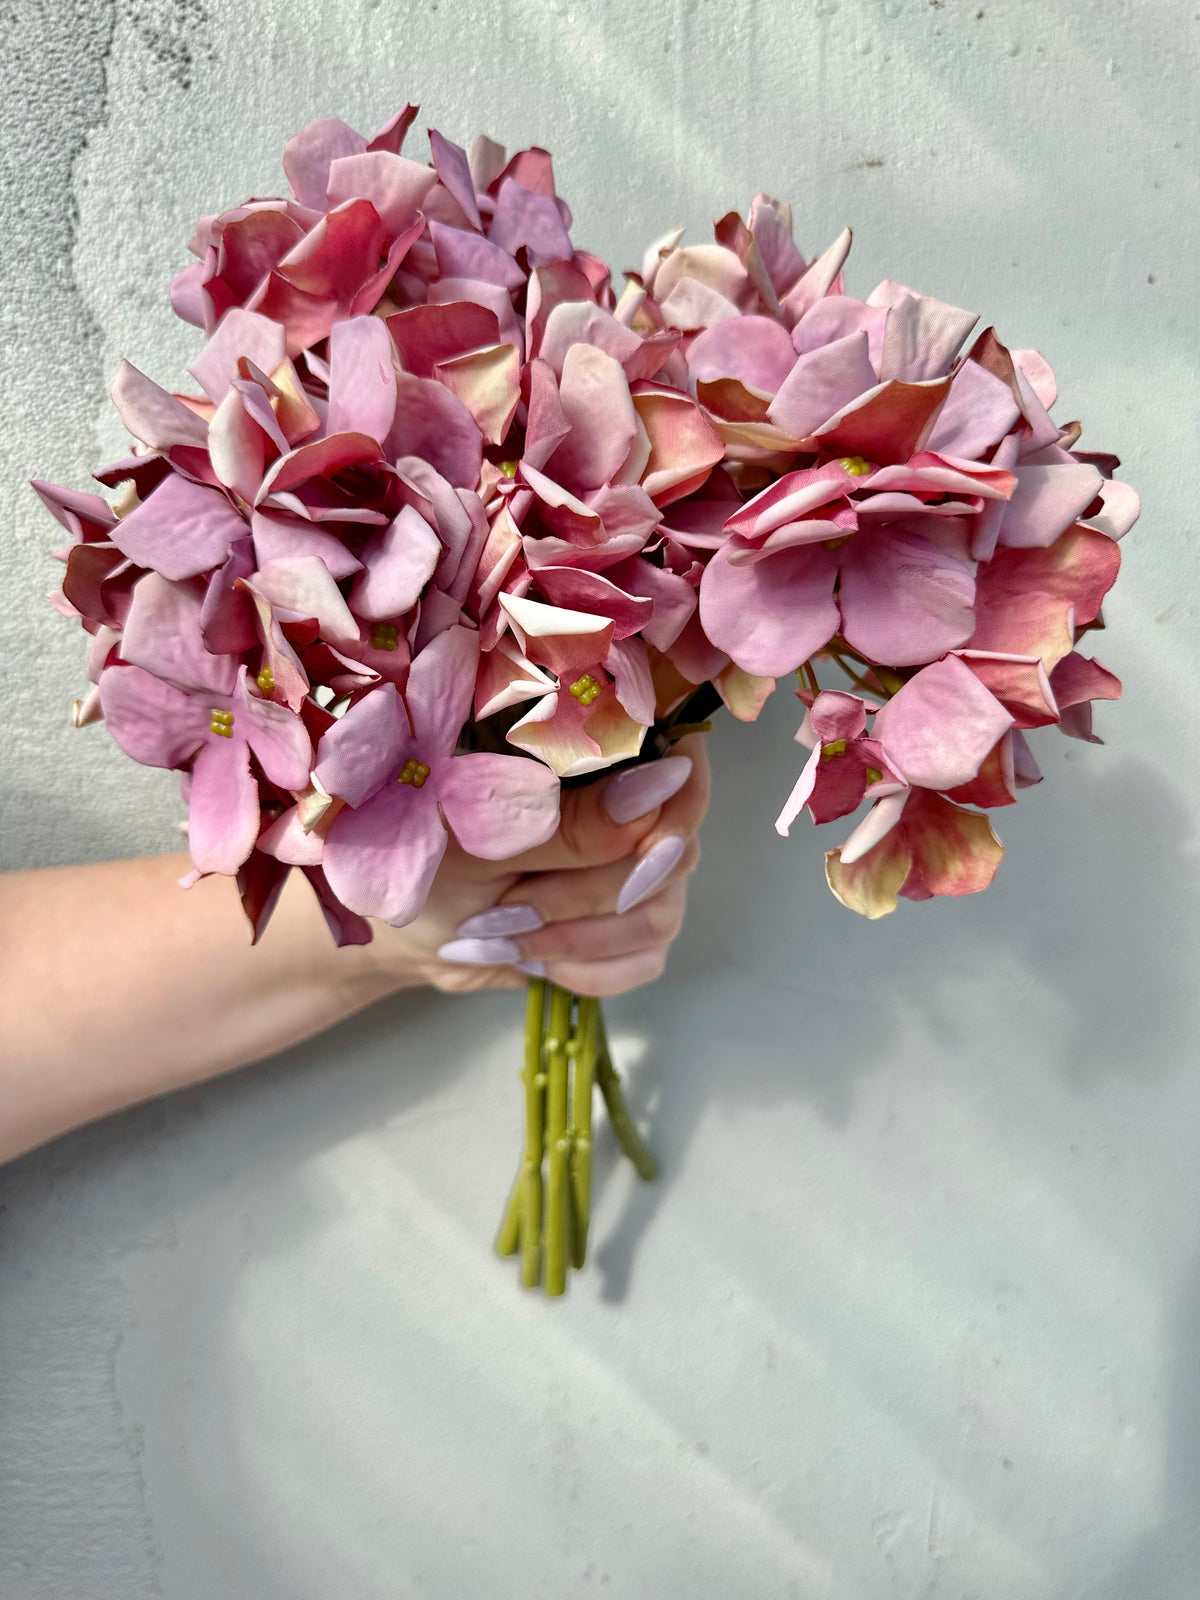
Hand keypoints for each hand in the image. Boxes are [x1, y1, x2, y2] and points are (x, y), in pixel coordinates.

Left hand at [368, 733, 710, 997]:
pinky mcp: (633, 927)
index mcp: (595, 760)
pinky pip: (647, 959)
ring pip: (659, 913)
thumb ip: (573, 821)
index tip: (643, 847)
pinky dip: (586, 971)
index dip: (679, 802)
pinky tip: (536, 961)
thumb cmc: (429, 863)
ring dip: (578, 938)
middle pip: (672, 851)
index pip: (683, 757)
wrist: (411, 930)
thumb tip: (657, 786)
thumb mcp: (487, 842)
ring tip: (508, 933)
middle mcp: (634, 810)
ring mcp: (641, 871)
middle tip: (510, 904)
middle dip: (591, 894)